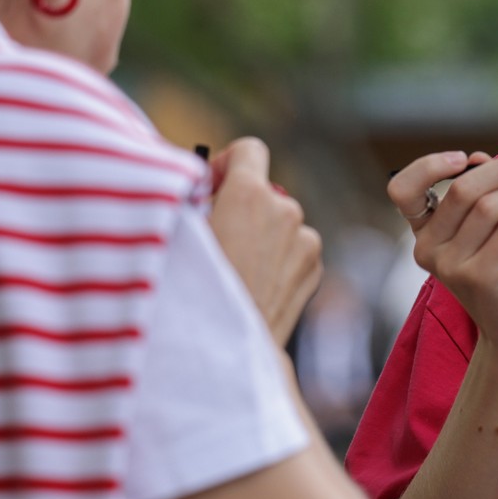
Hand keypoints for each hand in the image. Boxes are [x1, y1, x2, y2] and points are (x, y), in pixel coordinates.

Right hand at [208, 137, 322, 344]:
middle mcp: (286, 210)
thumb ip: (193, 198)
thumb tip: (200, 184)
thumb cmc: (196, 291)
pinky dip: (278, 259)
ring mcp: (306, 240)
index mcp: (250, 194)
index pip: (250, 149)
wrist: (230, 348)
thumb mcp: (181, 234)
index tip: (213, 188)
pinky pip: (294, 249)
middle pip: (264, 192)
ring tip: (236, 270)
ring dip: (262, 235)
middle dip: (242, 206)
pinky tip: (256, 284)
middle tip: (218, 237)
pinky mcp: (316, 267)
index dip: (228, 164)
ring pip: (280, 223)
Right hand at [387, 146, 497, 360]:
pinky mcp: (478, 277)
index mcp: (425, 233)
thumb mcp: (495, 226)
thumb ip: (485, 194)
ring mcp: (451, 266)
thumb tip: (480, 156)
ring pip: (491, 205)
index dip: (427, 166)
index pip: (402, 191)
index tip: (466, 157)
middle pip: (462, 189)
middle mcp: (428, 249)